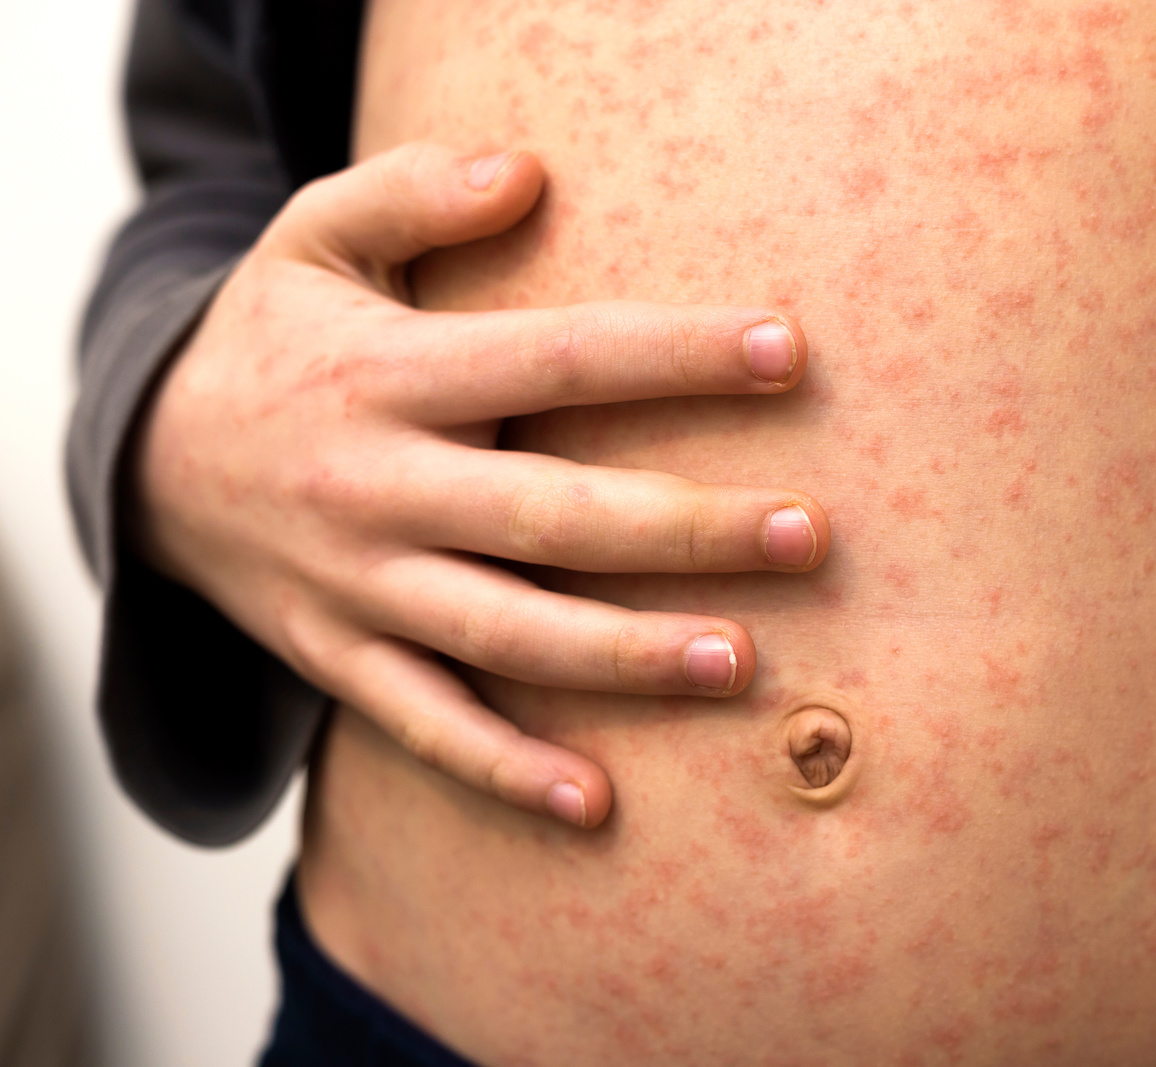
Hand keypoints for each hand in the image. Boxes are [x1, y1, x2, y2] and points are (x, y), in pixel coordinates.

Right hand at [131, 142, 828, 827]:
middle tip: (806, 535)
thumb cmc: (274, 339)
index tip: (787, 353)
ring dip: (622, 656)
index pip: (556, 359)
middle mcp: (379, 487)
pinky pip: (424, 726)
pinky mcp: (337, 657)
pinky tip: (598, 803)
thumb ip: (415, 193)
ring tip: (740, 663)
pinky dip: (504, 770)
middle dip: (683, 529)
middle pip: (551, 516)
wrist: (146, 460)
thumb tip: (531, 170)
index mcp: (390, 375)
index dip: (673, 356)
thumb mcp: (313, 237)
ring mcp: (357, 586)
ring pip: (504, 633)